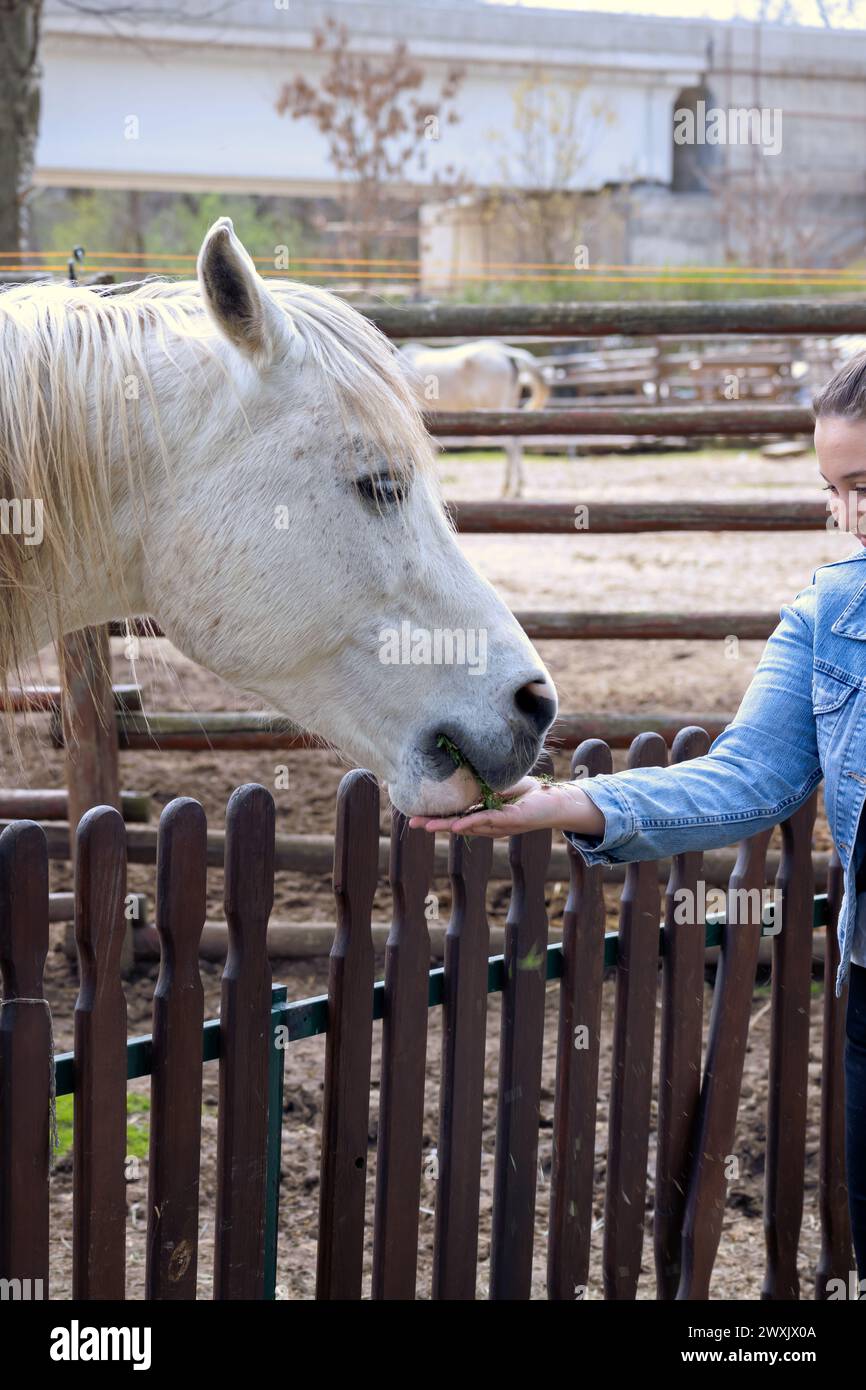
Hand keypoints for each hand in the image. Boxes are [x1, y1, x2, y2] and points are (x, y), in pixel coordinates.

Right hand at [407, 776, 595, 837]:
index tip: (416, 811)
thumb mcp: (500, 782)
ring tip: (426, 826)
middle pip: (456, 823)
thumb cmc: (529, 791)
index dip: (437, 813)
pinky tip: (457, 826)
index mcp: (483, 812)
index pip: (455, 814)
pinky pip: (488, 822)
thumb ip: (482, 779)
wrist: (556, 799)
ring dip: (447, 826)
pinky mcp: (512, 821)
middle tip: (412, 824)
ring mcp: (498, 824)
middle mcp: (488, 822)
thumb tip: (462, 763)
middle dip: (434, 824)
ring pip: (468, 825)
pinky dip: (471, 823)